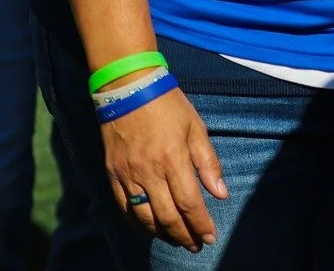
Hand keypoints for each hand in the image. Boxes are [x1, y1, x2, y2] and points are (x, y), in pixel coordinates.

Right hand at [99, 85, 226, 250]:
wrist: (128, 87)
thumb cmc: (168, 104)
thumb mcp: (196, 127)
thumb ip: (208, 162)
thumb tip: (220, 194)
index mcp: (173, 158)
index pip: (189, 203)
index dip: (200, 224)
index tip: (209, 237)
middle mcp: (149, 171)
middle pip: (167, 216)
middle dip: (184, 235)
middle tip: (194, 245)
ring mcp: (128, 174)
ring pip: (144, 217)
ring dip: (162, 234)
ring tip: (176, 239)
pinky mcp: (113, 173)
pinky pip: (124, 208)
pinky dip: (138, 224)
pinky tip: (150, 228)